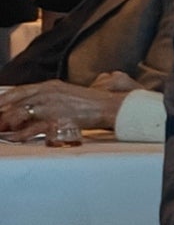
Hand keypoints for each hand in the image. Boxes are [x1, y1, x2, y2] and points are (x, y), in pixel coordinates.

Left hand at [0, 81, 122, 136]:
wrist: (112, 107)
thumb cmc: (93, 104)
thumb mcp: (68, 94)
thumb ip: (49, 98)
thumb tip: (32, 109)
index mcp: (50, 85)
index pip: (19, 91)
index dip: (4, 100)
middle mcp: (48, 93)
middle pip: (15, 102)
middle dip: (1, 113)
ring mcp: (52, 106)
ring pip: (20, 114)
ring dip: (7, 124)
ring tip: (1, 132)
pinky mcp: (57, 119)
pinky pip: (33, 129)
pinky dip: (21, 134)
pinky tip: (13, 138)